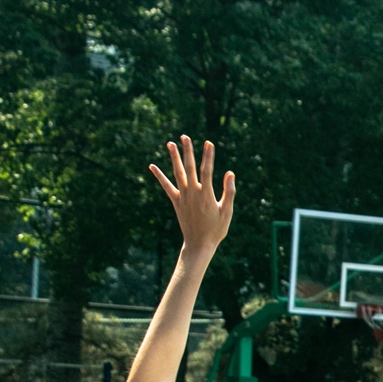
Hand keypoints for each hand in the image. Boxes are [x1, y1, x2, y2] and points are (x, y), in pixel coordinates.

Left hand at [149, 136, 233, 255]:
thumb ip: (228, 192)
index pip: (207, 170)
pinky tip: (152, 166)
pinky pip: (166, 186)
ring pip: (177, 173)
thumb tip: (229, 173)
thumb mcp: (227, 212)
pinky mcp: (176, 202)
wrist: (198, 244)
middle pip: (189, 167)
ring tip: (170, 144)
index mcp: (206, 195)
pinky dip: (159, 176)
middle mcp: (192, 193)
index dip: (208, 156)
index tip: (208, 143)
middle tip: (185, 137)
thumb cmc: (216, 230)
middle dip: (187, 151)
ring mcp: (182, 197)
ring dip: (173, 158)